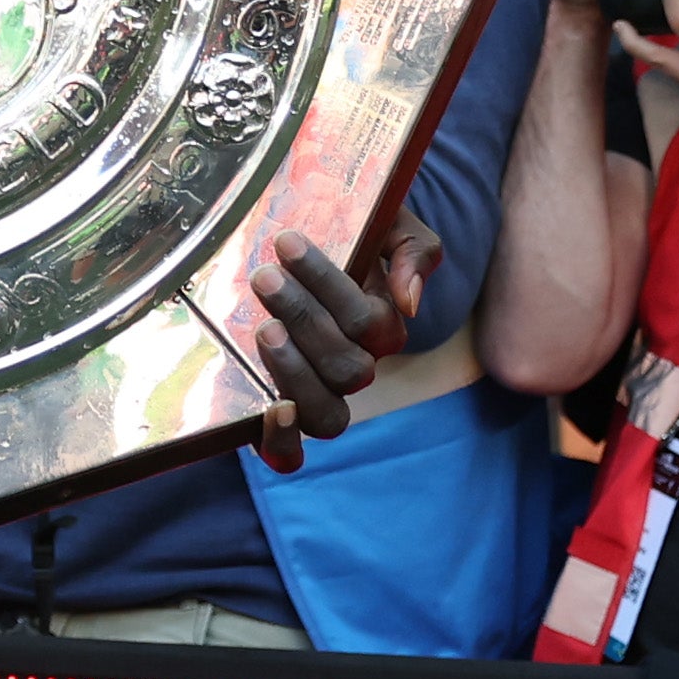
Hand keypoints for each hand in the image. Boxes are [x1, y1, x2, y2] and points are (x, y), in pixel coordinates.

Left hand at [246, 218, 435, 470]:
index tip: (286, 242)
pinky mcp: (280, 410)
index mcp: (382, 328)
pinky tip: (271, 410)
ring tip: (264, 326)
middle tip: (264, 275)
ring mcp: (318, 391)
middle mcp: (354, 366)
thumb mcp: (389, 225)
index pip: (367, 322)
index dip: (328, 286)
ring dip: (294, 371)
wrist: (311, 231)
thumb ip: (414, 251)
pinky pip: (290, 453)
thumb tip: (408, 301)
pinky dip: (282, 443)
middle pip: (347, 368)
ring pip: (325, 413)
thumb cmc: (351, 231)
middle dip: (304, 318)